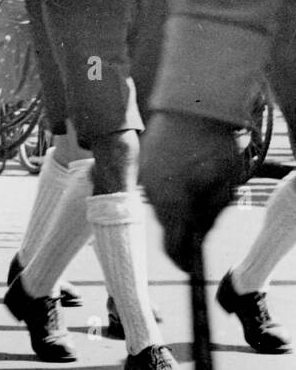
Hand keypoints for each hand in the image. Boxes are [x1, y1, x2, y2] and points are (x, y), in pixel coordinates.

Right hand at [141, 111, 245, 272]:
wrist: (194, 102)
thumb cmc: (213, 142)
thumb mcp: (224, 182)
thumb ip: (211, 212)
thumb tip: (202, 233)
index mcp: (170, 201)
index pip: (172, 247)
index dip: (183, 260)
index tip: (192, 267)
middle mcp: (151, 191)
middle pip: (168, 223)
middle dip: (186, 227)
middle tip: (208, 218)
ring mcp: (145, 175)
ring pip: (163, 203)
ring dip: (180, 205)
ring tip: (204, 191)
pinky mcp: (145, 161)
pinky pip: (157, 185)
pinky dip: (172, 189)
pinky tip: (189, 177)